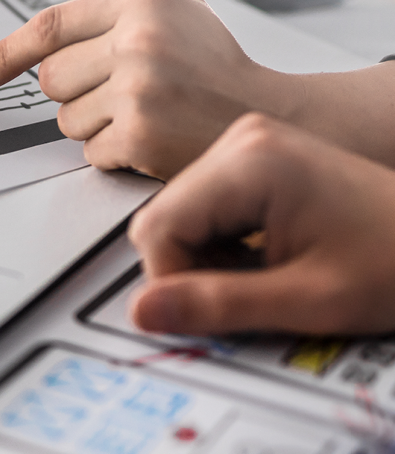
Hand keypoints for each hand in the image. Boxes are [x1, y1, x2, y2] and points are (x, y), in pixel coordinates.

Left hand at [0, 0, 295, 178]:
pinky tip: (150, 140)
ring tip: (143, 114)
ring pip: (66, 119)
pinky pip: (90, 151)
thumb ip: (113, 11)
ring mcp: (138, 88)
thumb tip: (37, 40)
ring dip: (94, 125)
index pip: (49, 26)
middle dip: (74, 92)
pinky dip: (113, 153)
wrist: (271, 114)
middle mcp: (138, 39)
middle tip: (119, 93)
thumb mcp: (175, 11)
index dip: (6, 54)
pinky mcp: (139, 135)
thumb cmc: (212, 64)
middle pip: (51, 79)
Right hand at [128, 114, 394, 335]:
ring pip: (178, 214)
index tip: (213, 312)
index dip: (174, 282)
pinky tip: (263, 257)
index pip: (157, 228)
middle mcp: (241, 141)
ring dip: (207, 258)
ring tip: (265, 277)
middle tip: (249, 296)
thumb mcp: (309, 300)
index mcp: (250, 162)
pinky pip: (202, 207)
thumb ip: (220, 306)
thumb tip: (144, 310)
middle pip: (162, 218)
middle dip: (191, 269)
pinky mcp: (253, 159)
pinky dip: (221, 243)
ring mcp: (246, 145)